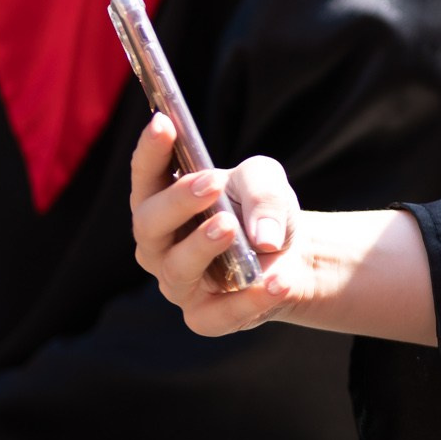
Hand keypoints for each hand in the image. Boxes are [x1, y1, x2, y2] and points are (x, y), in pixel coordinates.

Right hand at [127, 112, 308, 336]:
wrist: (294, 255)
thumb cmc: (262, 209)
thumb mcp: (267, 183)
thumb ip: (262, 192)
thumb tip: (263, 237)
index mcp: (164, 201)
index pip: (146, 176)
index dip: (150, 151)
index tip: (164, 123)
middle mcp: (160, 244)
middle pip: (148, 225)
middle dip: (177, 202)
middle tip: (210, 183)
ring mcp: (179, 283)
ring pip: (176, 268)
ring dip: (202, 246)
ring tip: (230, 226)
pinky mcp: (205, 316)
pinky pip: (218, 315)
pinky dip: (249, 299)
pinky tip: (278, 281)